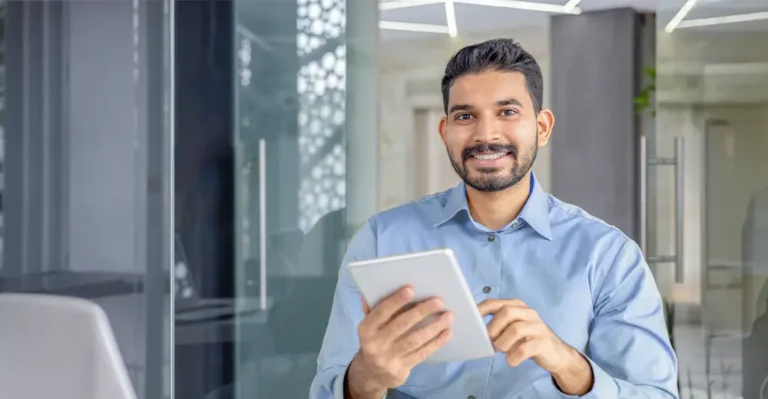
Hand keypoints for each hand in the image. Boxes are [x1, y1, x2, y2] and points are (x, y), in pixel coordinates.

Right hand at [345, 286, 453, 398]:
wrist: (373, 374)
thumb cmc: (375, 340)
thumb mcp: (370, 326)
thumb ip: (373, 309)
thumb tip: (371, 291)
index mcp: (366, 329)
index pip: (381, 312)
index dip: (396, 301)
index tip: (411, 289)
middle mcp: (375, 343)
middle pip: (401, 325)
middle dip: (421, 312)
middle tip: (438, 301)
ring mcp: (388, 358)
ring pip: (414, 340)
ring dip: (433, 327)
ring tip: (448, 316)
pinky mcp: (401, 369)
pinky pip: (421, 354)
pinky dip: (436, 343)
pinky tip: (447, 333)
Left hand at [478, 299, 592, 395]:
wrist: (556, 354)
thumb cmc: (528, 340)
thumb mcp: (512, 329)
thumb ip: (497, 325)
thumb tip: (475, 329)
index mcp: (517, 306)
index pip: (494, 303)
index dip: (480, 310)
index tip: (470, 321)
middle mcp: (529, 313)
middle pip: (506, 312)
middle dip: (493, 328)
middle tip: (490, 341)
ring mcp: (538, 327)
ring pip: (515, 329)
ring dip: (503, 343)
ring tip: (501, 351)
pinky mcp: (544, 343)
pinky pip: (525, 348)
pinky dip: (514, 357)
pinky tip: (511, 361)